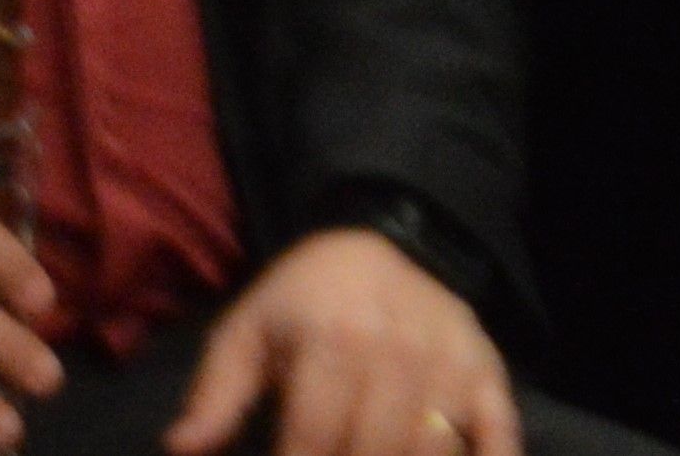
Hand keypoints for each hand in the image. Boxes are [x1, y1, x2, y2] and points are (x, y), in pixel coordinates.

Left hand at [164, 227, 515, 455]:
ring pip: (434, 452)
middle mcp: (396, 354)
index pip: (315, 436)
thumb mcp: (247, 331)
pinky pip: (501, 440)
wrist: (382, 244)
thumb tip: (179, 448)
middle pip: (376, 450)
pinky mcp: (491, 378)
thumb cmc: (304, 299)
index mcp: (329, 340)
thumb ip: (217, 395)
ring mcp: (451, 368)